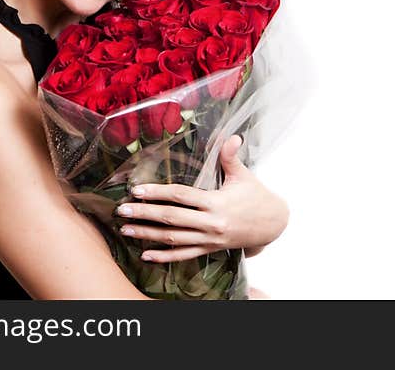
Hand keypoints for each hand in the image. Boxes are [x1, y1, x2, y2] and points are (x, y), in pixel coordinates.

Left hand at [116, 134, 288, 262]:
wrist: (272, 225)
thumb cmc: (256, 196)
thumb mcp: (244, 175)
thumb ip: (232, 157)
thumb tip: (231, 136)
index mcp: (217, 203)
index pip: (181, 196)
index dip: (158, 193)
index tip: (137, 191)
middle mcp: (211, 224)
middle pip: (171, 219)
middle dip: (144, 215)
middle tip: (122, 211)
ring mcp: (209, 240)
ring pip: (174, 239)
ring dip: (148, 236)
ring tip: (126, 231)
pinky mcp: (210, 249)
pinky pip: (184, 256)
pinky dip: (164, 257)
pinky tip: (146, 255)